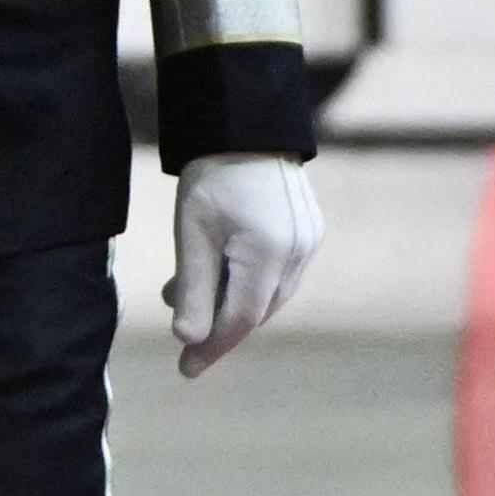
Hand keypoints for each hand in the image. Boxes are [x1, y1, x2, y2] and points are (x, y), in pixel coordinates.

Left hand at [167, 151, 320, 372]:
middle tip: (184, 334)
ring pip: (270, 295)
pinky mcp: (310, 231)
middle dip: (219, 327)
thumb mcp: (191, 233)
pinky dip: (251, 282)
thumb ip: (191, 288)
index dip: (211, 348)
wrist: (247, 126)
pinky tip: (222, 271)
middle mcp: (298, 254)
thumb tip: (187, 338)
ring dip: (233, 303)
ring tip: (190, 294)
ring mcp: (309, 243)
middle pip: (257, 311)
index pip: (239, 320)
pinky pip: (281, 273)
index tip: (186, 369)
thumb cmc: (213, 176)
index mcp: (268, 254)